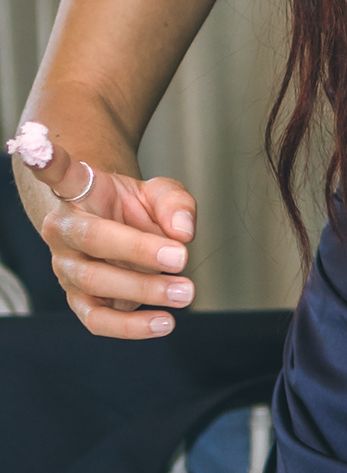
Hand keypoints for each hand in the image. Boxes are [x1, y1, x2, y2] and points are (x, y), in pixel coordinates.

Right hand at [18, 131, 197, 338]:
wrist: (121, 236)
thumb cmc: (135, 211)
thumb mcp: (160, 195)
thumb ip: (175, 204)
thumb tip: (183, 232)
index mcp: (78, 194)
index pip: (61, 174)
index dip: (47, 160)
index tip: (36, 145)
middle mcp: (64, 230)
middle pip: (92, 239)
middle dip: (139, 250)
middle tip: (181, 257)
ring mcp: (67, 268)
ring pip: (95, 282)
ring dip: (144, 289)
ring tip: (185, 291)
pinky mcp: (80, 300)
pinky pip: (98, 319)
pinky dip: (131, 327)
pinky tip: (164, 323)